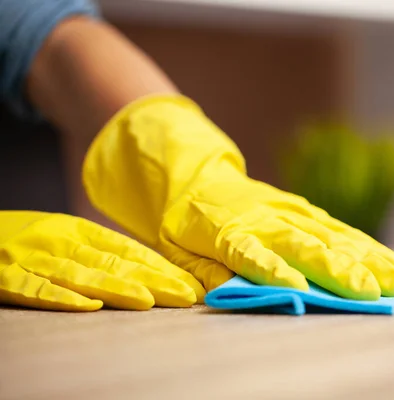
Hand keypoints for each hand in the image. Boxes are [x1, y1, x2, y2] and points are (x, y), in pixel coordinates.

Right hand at [0, 211, 204, 310]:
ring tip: (149, 301)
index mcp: (80, 230)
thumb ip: (100, 250)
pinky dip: (62, 298)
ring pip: (83, 275)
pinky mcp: (5, 277)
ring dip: (118, 288)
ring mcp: (34, 259)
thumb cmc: (26, 236)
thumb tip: (147, 270)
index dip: (161, 267)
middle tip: (187, 296)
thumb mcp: (66, 235)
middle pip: (115, 264)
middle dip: (154, 281)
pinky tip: (89, 306)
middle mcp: (62, 242)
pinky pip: (36, 290)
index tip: (189, 283)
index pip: (129, 251)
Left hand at [83, 95, 393, 299]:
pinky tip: (392, 263)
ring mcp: (289, 210)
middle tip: (371, 293)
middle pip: (305, 245)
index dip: (276, 273)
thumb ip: (207, 271)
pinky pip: (339, 227)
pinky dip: (367, 246)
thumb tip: (235, 293)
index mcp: (227, 232)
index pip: (252, 255)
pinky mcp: (304, 208)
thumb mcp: (178, 250)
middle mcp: (265, 219)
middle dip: (340, 270)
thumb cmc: (184, 223)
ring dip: (368, 259)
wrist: (195, 177)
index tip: (300, 292)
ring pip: (333, 235)